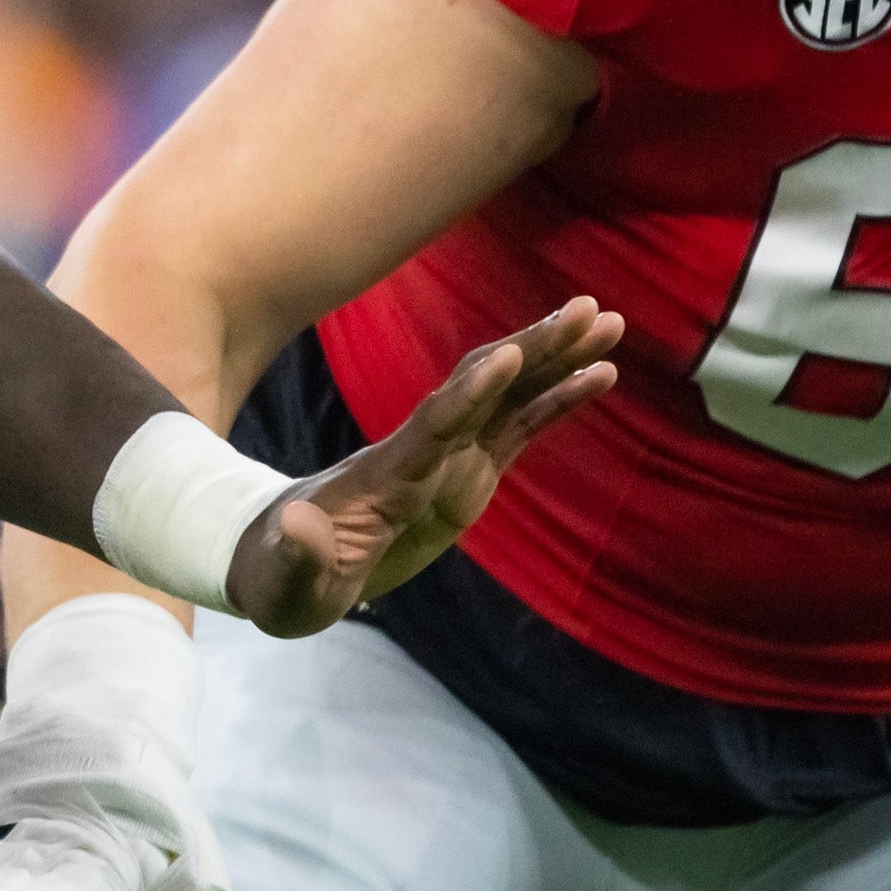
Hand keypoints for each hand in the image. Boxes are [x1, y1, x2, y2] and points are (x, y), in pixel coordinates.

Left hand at [226, 300, 621, 636]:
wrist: (284, 565)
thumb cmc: (281, 576)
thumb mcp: (284, 581)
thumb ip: (297, 555)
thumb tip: (294, 524)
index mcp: (386, 475)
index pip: (436, 425)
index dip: (471, 393)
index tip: (509, 355)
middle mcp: (423, 452)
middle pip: (484, 389)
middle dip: (533, 351)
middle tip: (588, 310)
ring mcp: (448, 459)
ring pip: (510, 398)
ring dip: (557, 361)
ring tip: (609, 325)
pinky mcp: (468, 476)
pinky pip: (521, 430)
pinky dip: (558, 402)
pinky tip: (599, 375)